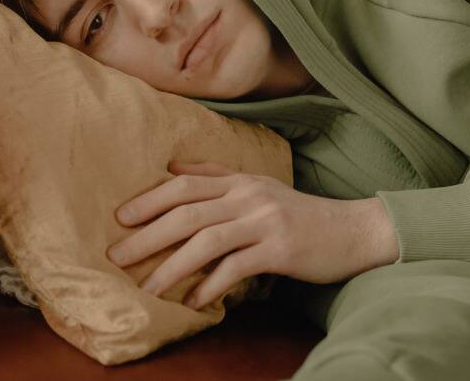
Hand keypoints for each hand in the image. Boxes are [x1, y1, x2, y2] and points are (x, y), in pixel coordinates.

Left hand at [106, 160, 398, 309]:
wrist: (353, 231)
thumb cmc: (300, 214)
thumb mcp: (259, 188)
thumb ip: (217, 176)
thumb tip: (172, 167)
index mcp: (240, 181)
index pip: (184, 184)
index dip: (149, 199)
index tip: (120, 218)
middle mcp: (248, 197)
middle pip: (187, 213)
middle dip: (147, 236)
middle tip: (117, 256)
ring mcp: (265, 222)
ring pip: (206, 241)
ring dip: (171, 266)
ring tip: (148, 288)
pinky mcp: (280, 249)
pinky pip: (236, 268)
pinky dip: (211, 285)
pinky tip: (194, 301)